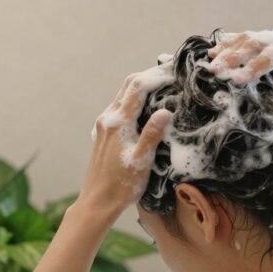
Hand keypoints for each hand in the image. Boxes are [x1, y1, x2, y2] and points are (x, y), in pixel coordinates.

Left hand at [82, 68, 172, 214]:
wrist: (98, 201)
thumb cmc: (121, 185)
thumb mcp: (141, 161)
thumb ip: (152, 135)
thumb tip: (166, 111)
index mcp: (118, 123)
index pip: (137, 87)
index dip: (156, 75)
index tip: (175, 70)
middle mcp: (107, 119)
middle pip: (128, 86)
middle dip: (149, 76)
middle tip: (171, 73)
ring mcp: (103, 125)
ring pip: (122, 96)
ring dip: (141, 87)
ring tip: (163, 85)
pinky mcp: (103, 133)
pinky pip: (119, 108)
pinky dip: (134, 100)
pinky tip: (147, 107)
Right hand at [205, 28, 272, 112]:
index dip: (256, 66)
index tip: (238, 80)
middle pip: (258, 43)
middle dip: (235, 57)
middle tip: (215, 71)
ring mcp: (272, 36)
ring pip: (247, 38)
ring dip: (227, 51)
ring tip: (210, 64)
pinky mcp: (261, 38)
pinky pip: (241, 37)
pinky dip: (226, 44)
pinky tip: (211, 52)